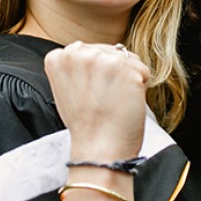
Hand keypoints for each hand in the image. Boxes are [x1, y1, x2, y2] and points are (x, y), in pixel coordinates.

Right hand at [45, 42, 147, 161]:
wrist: (99, 149)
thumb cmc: (86, 125)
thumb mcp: (66, 89)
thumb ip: (76, 67)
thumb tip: (94, 54)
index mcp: (59, 57)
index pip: (91, 52)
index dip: (96, 75)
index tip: (88, 95)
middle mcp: (77, 52)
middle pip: (110, 52)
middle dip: (113, 74)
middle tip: (102, 100)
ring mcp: (100, 57)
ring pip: (128, 60)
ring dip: (127, 79)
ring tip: (113, 101)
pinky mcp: (123, 66)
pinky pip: (142, 70)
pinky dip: (140, 87)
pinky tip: (124, 103)